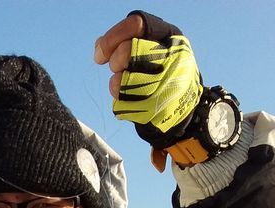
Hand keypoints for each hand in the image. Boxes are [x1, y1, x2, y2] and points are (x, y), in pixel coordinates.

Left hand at [94, 11, 202, 147]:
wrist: (182, 106)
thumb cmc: (163, 71)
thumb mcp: (154, 46)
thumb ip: (129, 40)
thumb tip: (99, 46)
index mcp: (170, 37)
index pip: (136, 25)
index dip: (112, 37)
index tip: (100, 53)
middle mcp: (171, 58)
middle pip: (127, 51)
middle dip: (115, 60)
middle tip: (116, 67)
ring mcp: (164, 85)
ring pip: (122, 80)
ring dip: (116, 83)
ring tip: (125, 84)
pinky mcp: (154, 108)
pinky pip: (122, 103)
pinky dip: (120, 101)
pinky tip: (130, 99)